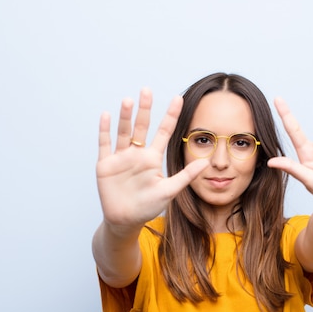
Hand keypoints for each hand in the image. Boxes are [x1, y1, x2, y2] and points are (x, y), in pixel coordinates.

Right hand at [96, 88, 207, 228]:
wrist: (125, 221)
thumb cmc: (147, 207)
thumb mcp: (170, 190)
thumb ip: (186, 176)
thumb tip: (207, 162)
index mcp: (152, 158)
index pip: (163, 132)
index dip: (170, 116)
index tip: (178, 98)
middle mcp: (136, 154)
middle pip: (141, 127)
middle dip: (144, 109)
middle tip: (147, 90)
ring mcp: (120, 158)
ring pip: (123, 132)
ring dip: (125, 117)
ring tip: (129, 100)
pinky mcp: (106, 165)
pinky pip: (105, 145)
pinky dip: (105, 131)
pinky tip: (107, 116)